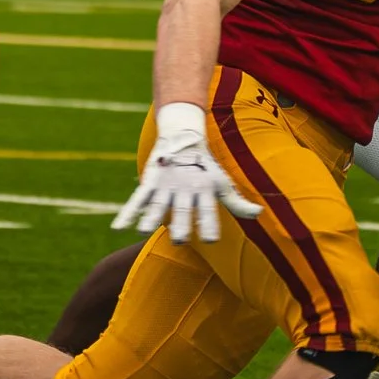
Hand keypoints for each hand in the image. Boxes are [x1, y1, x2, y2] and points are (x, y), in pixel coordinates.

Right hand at [117, 103, 259, 244]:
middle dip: (181, 224)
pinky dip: (127, 213)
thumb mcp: (223, 184)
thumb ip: (238, 203)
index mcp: (205, 189)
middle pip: (183, 209)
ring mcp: (166, 185)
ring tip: (143, 231)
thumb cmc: (206, 168)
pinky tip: (118, 228)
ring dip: (151, 217)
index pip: (208, 209)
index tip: (210, 240)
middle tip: (180, 240)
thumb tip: (260, 213)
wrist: (183, 138)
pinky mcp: (151, 182)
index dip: (209, 224)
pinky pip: (137, 199)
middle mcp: (186, 187)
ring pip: (158, 204)